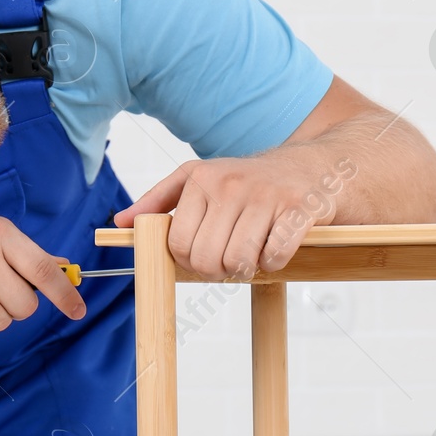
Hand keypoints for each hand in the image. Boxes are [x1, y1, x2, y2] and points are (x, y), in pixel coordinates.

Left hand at [113, 154, 357, 281]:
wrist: (314, 166)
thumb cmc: (251, 180)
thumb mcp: (200, 179)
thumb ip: (159, 201)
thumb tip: (121, 223)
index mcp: (201, 179)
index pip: (177, 244)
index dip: (190, 260)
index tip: (206, 253)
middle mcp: (230, 185)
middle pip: (207, 258)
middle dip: (218, 269)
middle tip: (231, 258)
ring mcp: (265, 196)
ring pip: (239, 261)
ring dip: (247, 268)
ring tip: (253, 252)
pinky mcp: (298, 209)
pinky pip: (274, 257)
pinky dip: (274, 262)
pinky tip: (277, 246)